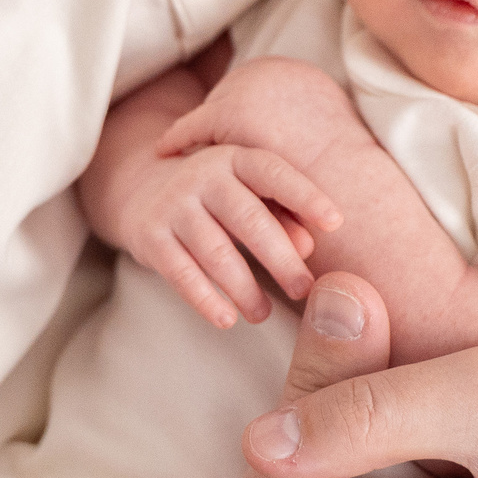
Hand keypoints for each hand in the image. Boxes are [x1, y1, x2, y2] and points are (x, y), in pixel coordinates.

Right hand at [107, 141, 340, 327]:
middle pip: (249, 219)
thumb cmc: (218, 199)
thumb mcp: (249, 194)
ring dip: (245, 289)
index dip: (305, 196)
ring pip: (216, 252)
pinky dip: (205, 300)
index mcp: (236, 158)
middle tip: (303, 289)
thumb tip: (307, 246)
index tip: (335, 222)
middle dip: (280, 259)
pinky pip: (181, 273)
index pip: (274, 173)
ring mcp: (173, 204)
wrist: (142, 191)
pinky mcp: (149, 235)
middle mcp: (203, 175)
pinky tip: (227, 320)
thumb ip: (283, 214)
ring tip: (264, 314)